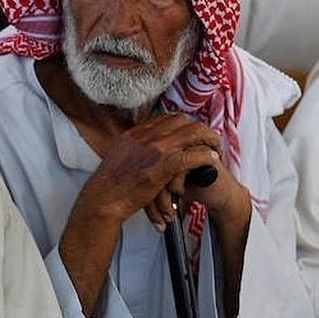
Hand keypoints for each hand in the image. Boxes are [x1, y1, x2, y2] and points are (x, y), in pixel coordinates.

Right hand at [79, 112, 221, 229]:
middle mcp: (146, 136)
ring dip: (207, 139)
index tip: (191, 133)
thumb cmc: (110, 185)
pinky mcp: (161, 167)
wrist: (102, 199)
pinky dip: (204, 156)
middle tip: (208, 138)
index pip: (166, 118)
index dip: (183, 124)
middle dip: (199, 128)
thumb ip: (133, 148)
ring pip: (191, 133)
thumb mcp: (119, 156)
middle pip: (181, 120)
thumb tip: (144, 148)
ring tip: (216, 147)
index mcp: (136, 133)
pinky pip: (190, 156)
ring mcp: (154, 150)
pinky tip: (211, 160)